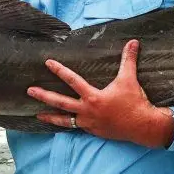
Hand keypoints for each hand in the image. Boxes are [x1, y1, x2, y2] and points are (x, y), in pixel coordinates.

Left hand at [27, 39, 173, 148]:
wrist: (143, 127)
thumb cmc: (135, 102)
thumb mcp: (130, 79)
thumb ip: (128, 60)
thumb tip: (133, 42)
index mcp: (93, 97)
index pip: (72, 81)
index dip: (60, 70)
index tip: (48, 63)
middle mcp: (87, 111)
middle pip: (60, 102)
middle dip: (44, 96)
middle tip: (30, 91)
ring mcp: (88, 123)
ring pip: (64, 120)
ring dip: (50, 116)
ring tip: (37, 114)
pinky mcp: (92, 131)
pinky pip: (75, 127)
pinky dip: (66, 124)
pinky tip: (61, 122)